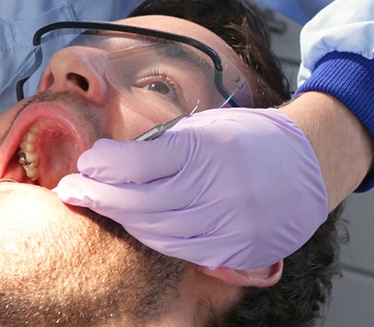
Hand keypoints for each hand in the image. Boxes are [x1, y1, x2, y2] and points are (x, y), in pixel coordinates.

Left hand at [54, 107, 327, 269]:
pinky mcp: (238, 249)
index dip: (103, 165)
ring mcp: (230, 224)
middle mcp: (218, 189)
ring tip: (98, 204)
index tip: (84, 162)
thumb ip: (159, 148)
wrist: (307, 162)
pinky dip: (153, 237)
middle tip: (70, 190)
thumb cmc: (246, 137)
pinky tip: (135, 223)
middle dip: (97, 197)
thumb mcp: (201, 127)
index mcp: (206, 149)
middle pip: (140, 203)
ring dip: (120, 218)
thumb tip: (107, 163)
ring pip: (156, 232)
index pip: (138, 164)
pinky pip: (182, 250)